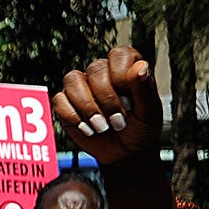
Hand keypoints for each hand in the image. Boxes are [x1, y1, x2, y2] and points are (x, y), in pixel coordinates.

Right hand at [54, 45, 160, 168]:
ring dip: (87, 108)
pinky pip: (60, 100)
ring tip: (101, 127)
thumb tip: (140, 67)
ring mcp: (81, 86)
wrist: (125, 152)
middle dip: (106, 100)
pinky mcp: (66, 102)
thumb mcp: (149, 111)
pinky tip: (88, 129)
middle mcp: (102, 71)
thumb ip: (144, 88)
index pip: (118, 55)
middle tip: (118, 122)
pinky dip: (73, 117)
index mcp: (125, 67)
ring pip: (72, 81)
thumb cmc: (140, 128)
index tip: (129, 100)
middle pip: (94, 70)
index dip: (121, 76)